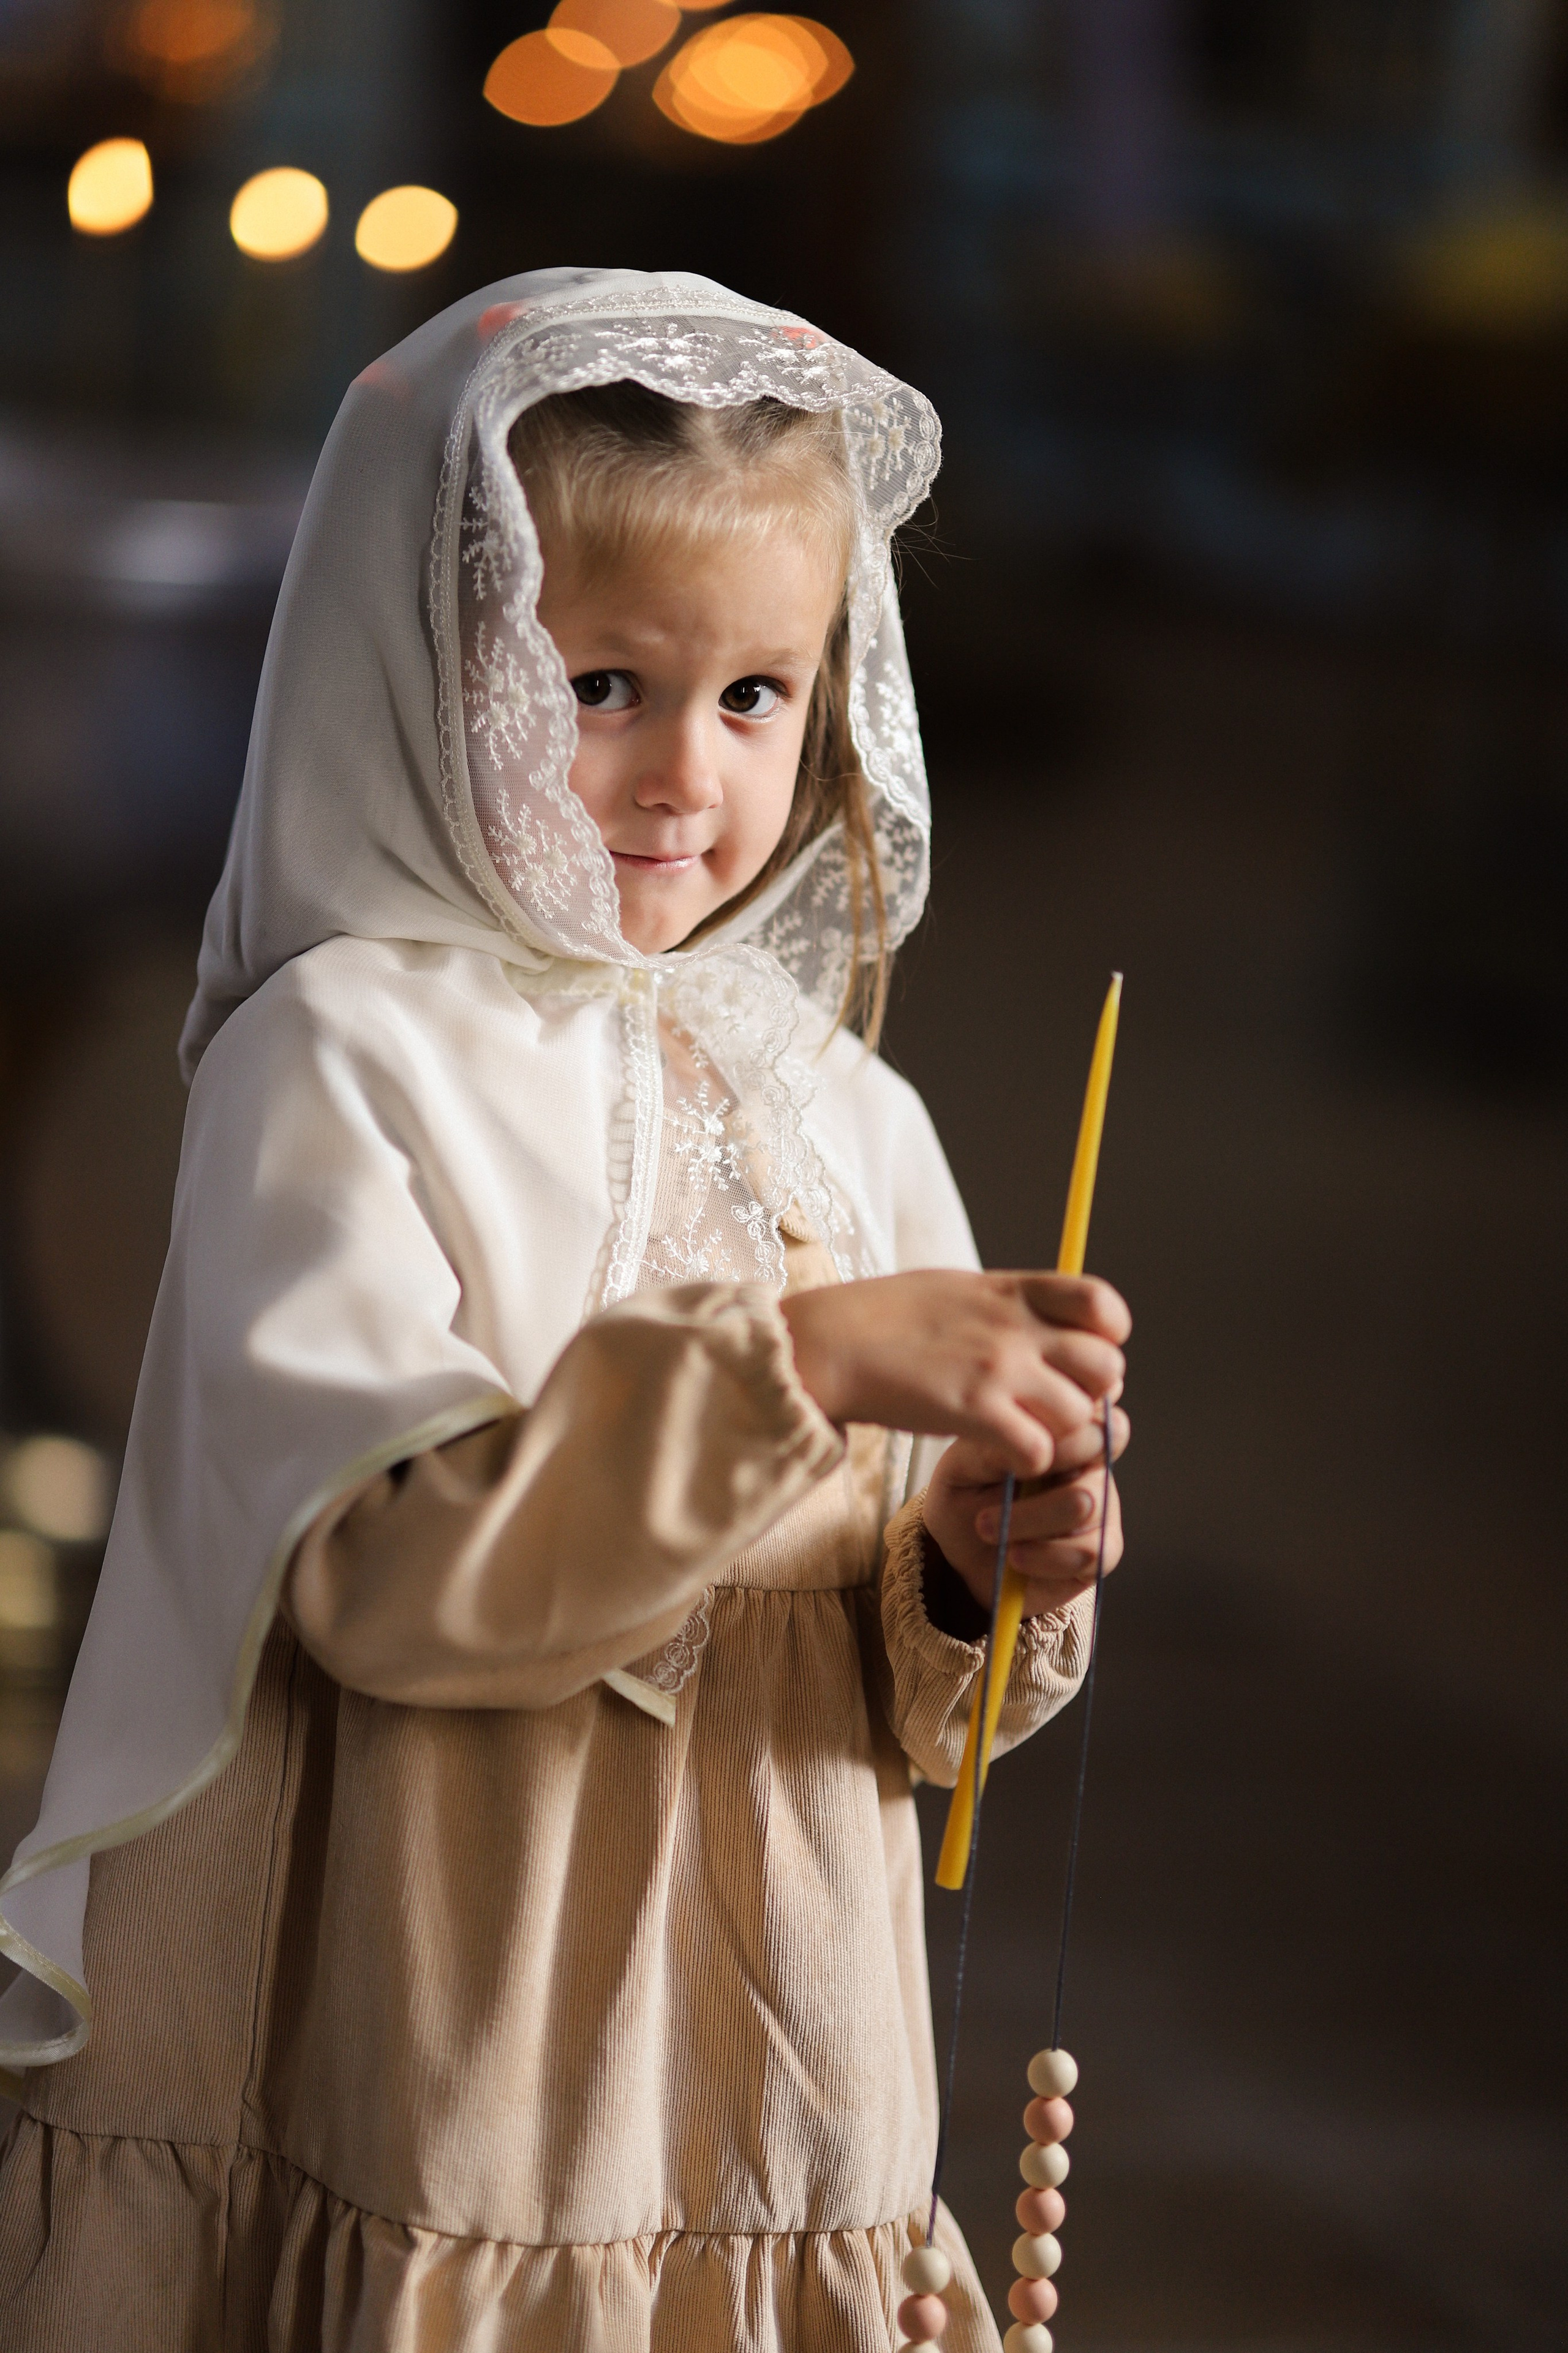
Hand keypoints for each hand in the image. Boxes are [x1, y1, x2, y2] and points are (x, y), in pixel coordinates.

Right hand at [781, 1269, 1128, 1475]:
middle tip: (1055, 1406)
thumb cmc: (885, 1317)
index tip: (1078, 1355)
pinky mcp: (977, 1413)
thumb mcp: (959, 1289)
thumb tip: (1049, 1325)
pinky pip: (1039, 1453)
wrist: (831, 1342)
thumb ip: (1010, 1305)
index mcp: (1014, 1290)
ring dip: (1057, 1434)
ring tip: (1021, 1432)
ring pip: (1079, 1416)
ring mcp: (1000, 1369)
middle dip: (1090, 1395)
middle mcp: (1017, 1327)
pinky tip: (1000, 1452)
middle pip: (1107, 1368)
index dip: (1106, 1337)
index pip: (1104, 1305)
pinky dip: (1026, 1463)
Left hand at [923, 1406, 1127, 1618]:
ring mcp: (1103, 1503)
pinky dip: (1043, 1558)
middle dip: (1042, 1464)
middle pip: (1096, 1445)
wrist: (962, 1556)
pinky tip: (1015, 1556)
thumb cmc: (966, 1497)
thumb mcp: (963, 1466)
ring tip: (987, 1527)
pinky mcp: (1104, 1549)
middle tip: (998, 1484)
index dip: (1056, 1421)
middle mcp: (1090, 1460)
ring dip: (1027, 1520)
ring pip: (1085, 1501)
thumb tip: (1029, 1439)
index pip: (1087, 1402)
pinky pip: (1091, 1550)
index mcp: (1062, 1427)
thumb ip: (995, 1447)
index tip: (1014, 1442)